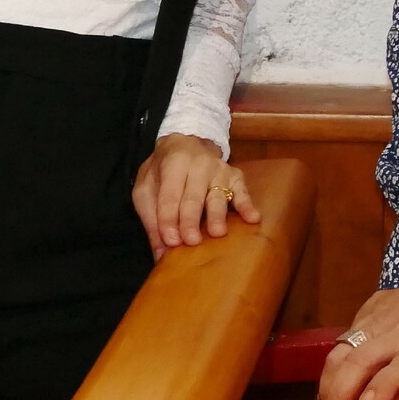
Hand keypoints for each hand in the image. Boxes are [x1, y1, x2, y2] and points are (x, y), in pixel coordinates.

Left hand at [130, 134, 258, 261]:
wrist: (184, 143)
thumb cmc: (162, 171)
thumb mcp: (146, 188)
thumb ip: (152, 220)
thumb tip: (160, 255)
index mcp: (173, 163)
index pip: (170, 195)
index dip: (168, 218)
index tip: (170, 241)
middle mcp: (198, 164)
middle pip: (193, 196)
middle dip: (191, 220)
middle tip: (191, 242)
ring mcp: (219, 169)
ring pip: (218, 195)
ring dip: (217, 215)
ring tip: (217, 233)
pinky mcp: (235, 176)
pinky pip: (242, 191)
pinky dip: (247, 204)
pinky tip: (252, 218)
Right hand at [317, 287, 398, 399]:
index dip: (384, 384)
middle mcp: (397, 332)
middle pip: (360, 360)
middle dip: (342, 394)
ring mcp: (374, 323)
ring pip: (341, 352)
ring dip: (329, 385)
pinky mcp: (359, 317)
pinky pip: (338, 345)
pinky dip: (329, 371)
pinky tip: (328, 394)